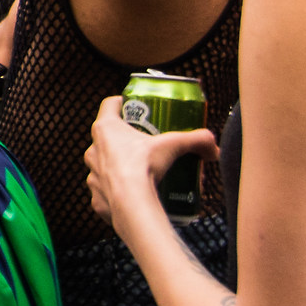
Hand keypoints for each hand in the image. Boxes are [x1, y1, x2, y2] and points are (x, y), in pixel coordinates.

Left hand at [85, 95, 215, 226]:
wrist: (131, 203)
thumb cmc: (144, 167)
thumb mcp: (175, 146)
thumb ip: (197, 140)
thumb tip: (212, 148)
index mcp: (106, 129)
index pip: (110, 105)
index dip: (123, 102)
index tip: (136, 106)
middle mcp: (93, 149)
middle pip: (108, 137)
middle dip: (128, 138)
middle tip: (149, 142)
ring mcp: (92, 174)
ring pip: (106, 165)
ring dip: (122, 166)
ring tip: (144, 170)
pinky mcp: (96, 197)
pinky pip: (107, 191)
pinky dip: (120, 191)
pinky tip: (136, 193)